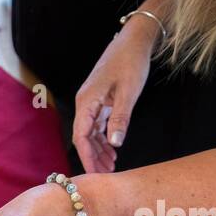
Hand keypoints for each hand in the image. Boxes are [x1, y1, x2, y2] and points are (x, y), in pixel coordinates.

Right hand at [72, 17, 156, 172]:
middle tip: (105, 176)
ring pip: (91, 132)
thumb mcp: (128, 91)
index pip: (81, 136)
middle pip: (84, 137)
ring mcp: (92, 101)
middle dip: (93, 157)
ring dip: (99, 149)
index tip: (96, 174)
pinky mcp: (100, 99)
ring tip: (111, 166)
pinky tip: (113, 148)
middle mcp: (85, 103)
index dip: (87, 157)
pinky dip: (104, 138)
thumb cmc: (131, 62)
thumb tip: (114, 143)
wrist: (134, 40)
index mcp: (87, 101)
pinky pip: (98, 124)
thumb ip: (120, 118)